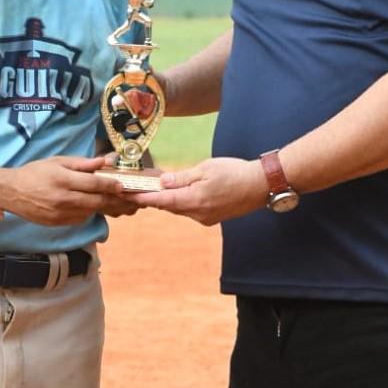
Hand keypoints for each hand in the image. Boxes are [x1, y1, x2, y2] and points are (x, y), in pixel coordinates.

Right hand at [0, 156, 137, 225]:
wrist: (11, 192)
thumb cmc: (35, 172)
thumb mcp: (58, 161)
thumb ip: (82, 163)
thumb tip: (104, 162)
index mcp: (63, 179)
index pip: (94, 184)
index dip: (111, 185)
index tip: (123, 185)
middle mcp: (62, 198)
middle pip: (96, 200)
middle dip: (114, 199)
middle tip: (128, 197)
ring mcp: (60, 213)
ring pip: (90, 211)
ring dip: (103, 206)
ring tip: (116, 202)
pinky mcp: (58, 223)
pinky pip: (80, 218)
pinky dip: (88, 212)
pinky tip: (92, 206)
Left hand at [129, 156, 265, 226]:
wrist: (261, 185)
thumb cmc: (235, 172)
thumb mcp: (205, 169)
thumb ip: (182, 178)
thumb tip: (162, 182)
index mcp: (194, 201)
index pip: (161, 201)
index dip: (142, 197)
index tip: (126, 194)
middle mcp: (198, 214)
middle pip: (169, 206)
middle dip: (154, 198)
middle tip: (139, 186)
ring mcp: (206, 218)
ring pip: (180, 209)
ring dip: (169, 200)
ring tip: (157, 187)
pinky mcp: (213, 218)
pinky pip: (191, 211)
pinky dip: (183, 202)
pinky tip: (181, 192)